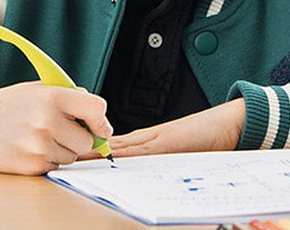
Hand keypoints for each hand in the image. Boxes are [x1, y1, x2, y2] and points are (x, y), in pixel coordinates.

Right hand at [0, 82, 112, 174]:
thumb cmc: (6, 105)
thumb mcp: (36, 89)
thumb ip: (67, 96)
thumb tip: (97, 115)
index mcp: (52, 97)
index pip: (96, 108)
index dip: (101, 120)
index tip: (99, 126)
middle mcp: (48, 121)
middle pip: (87, 141)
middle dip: (79, 138)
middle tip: (63, 131)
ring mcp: (39, 146)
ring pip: (72, 157)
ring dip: (63, 150)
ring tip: (39, 137)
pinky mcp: (32, 166)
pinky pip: (55, 166)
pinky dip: (48, 159)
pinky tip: (29, 147)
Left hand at [84, 99, 244, 159]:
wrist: (226, 123)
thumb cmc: (204, 136)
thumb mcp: (174, 147)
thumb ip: (154, 154)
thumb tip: (133, 165)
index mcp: (146, 139)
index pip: (112, 145)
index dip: (91, 148)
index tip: (70, 152)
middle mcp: (146, 138)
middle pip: (110, 144)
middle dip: (87, 150)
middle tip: (63, 154)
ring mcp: (154, 139)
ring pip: (118, 146)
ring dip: (97, 152)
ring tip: (75, 155)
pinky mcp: (164, 144)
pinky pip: (137, 151)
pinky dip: (121, 154)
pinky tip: (107, 157)